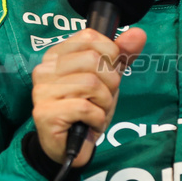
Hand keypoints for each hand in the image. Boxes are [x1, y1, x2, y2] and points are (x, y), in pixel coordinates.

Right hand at [31, 27, 146, 166]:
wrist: (71, 146)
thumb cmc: (86, 109)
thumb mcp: (107, 79)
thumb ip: (121, 56)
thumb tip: (138, 33)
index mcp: (57, 55)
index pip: (90, 37)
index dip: (109, 56)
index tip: (104, 75)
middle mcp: (45, 69)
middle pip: (93, 60)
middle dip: (109, 84)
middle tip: (100, 99)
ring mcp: (42, 91)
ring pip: (92, 84)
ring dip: (104, 104)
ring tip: (95, 113)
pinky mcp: (45, 113)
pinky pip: (86, 108)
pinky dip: (97, 119)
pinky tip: (89, 124)